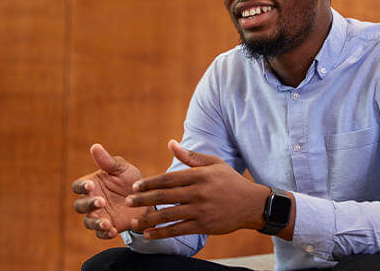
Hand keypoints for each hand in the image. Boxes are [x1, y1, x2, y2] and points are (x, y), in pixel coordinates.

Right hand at [72, 144, 149, 238]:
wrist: (147, 199)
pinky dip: (104, 233)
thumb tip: (95, 147)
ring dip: (95, 222)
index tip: (90, 186)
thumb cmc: (130, 180)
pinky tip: (112, 231)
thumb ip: (108, 161)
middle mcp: (91, 200)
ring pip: (88, 221)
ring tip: (106, 222)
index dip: (81, 187)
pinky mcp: (108, 227)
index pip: (78, 186)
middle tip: (101, 201)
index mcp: (92, 184)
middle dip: (88, 204)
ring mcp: (98, 215)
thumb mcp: (122, 169)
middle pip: (80, 205)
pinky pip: (100, 234)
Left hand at [125, 139, 269, 239]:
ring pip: (168, 215)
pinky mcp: (204, 226)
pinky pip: (178, 230)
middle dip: (143, 200)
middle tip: (128, 202)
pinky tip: (149, 235)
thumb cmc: (230, 181)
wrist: (251, 204)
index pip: (168, 178)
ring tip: (133, 222)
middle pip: (164, 196)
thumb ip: (191, 156)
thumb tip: (171, 143)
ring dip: (148, 219)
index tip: (135, 186)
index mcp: (199, 175)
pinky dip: (162, 233)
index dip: (150, 183)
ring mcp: (200, 210)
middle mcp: (198, 192)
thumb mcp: (214, 163)